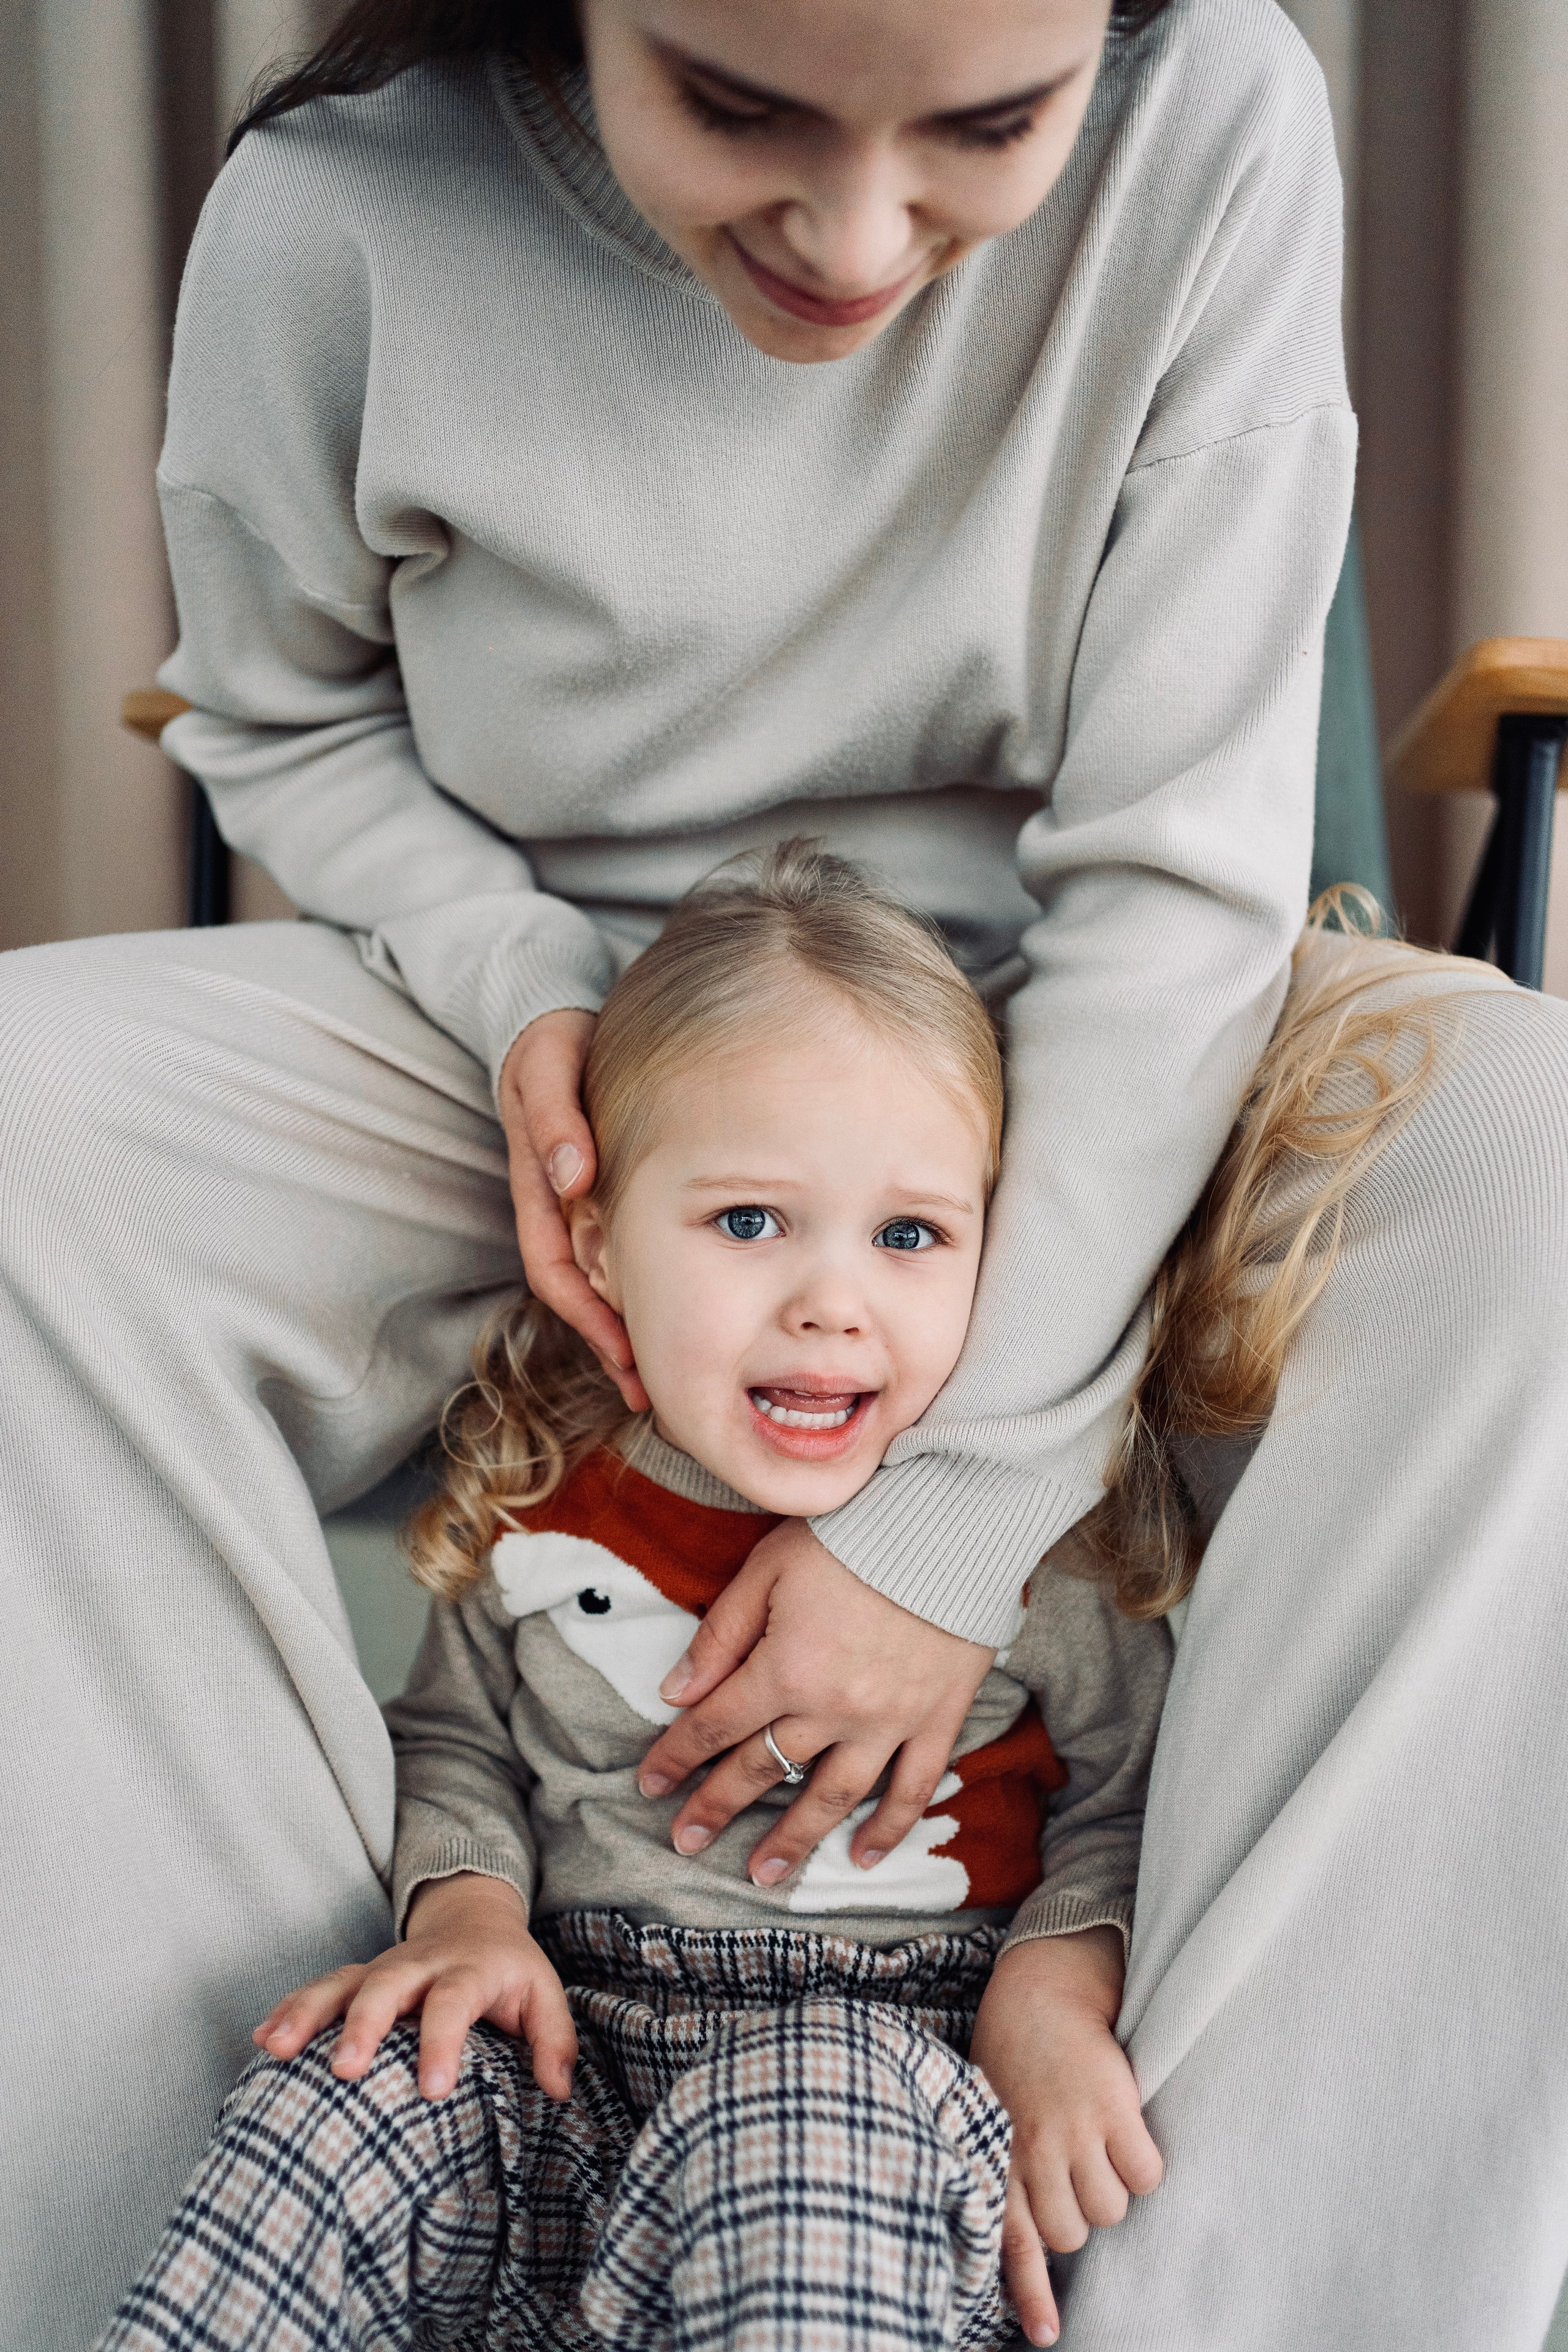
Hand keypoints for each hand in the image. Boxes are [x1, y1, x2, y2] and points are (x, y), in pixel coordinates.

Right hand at [252, 1872, 576, 2103]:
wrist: (475, 1917)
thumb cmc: (510, 1971)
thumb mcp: (545, 1994)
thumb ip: (555, 2040)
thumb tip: (558, 2090)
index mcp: (470, 1969)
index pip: (454, 2002)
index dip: (443, 2042)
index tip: (433, 2090)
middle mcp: (421, 1964)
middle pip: (388, 1985)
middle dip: (364, 2023)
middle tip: (345, 2069)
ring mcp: (384, 1968)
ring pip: (342, 1982)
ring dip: (308, 2013)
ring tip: (277, 2047)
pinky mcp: (360, 1977)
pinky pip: (321, 1989)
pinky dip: (291, 2010)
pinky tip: (265, 2039)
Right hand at [496, 1010, 647, 1409]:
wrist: (560, 1014)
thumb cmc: (555, 1040)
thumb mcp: (547, 1064)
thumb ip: (555, 1117)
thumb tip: (571, 1175)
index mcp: (541, 1186)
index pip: (555, 1267)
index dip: (587, 1316)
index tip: (623, 1353)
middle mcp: (558, 1204)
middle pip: (579, 1291)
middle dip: (609, 1344)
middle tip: (649, 1391)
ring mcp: (581, 1202)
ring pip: (600, 1280)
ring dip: (626, 1327)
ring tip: (660, 1375)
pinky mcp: (607, 1192)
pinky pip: (622, 1251)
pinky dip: (644, 1286)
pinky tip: (680, 1309)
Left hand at [636, 1518, 994, 1881]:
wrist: (952, 1523)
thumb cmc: (853, 1536)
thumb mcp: (769, 1569)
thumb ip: (721, 1634)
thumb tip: (675, 1693)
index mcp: (785, 1667)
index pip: (716, 1725)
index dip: (677, 1756)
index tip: (650, 1784)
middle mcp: (833, 1708)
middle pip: (764, 1768)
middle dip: (718, 1807)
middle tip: (685, 1842)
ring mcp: (889, 1721)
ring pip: (833, 1795)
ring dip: (794, 1838)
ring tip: (762, 1874)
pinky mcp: (937, 1719)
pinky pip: (913, 1788)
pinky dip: (889, 1828)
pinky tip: (862, 1857)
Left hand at [970, 1929, 1163, 2346]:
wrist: (1041, 1989)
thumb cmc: (1013, 2058)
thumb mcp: (989, 2117)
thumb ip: (1004, 2174)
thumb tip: (1028, 2243)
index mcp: (1000, 2157)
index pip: (1014, 2242)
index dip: (1032, 2295)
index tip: (1048, 2335)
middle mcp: (1034, 2152)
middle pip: (1074, 2235)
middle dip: (1083, 2213)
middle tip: (1079, 2172)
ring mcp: (1074, 2132)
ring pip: (1112, 2210)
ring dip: (1114, 2187)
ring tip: (1100, 2143)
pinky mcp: (1114, 2110)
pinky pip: (1146, 2175)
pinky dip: (1145, 2163)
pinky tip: (1129, 2132)